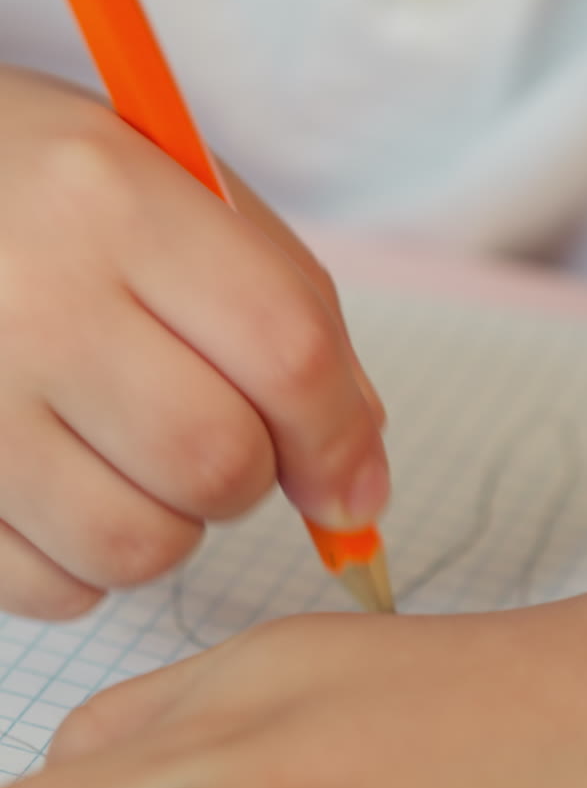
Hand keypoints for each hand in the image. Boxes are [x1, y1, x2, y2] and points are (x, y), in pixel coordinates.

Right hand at [0, 66, 386, 618]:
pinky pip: (50, 590)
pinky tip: (68, 492)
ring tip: (133, 460)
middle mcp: (31, 298)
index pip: (285, 352)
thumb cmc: (63, 197)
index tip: (348, 489)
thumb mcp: (184, 198)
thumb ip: (290, 317)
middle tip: (218, 441)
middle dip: (248, 479)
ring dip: (169, 528)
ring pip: (135, 548)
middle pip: (214, 462)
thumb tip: (355, 482)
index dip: (338, 440)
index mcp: (114, 199)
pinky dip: (84, 566)